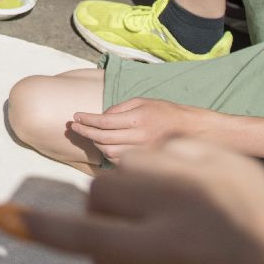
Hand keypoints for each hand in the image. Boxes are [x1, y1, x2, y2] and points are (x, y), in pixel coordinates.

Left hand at [66, 97, 203, 162]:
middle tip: (74, 127)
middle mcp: (140, 137)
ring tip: (90, 135)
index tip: (75, 117)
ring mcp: (143, 152)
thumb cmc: (163, 112)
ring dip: (96, 144)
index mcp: (138, 119)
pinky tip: (105, 146)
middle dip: (85, 132)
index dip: (86, 120)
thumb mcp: (141, 102)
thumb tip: (100, 117)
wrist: (189, 129)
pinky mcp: (145, 161)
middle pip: (103, 139)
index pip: (104, 122)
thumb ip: (119, 108)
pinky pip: (120, 162)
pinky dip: (109, 154)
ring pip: (109, 153)